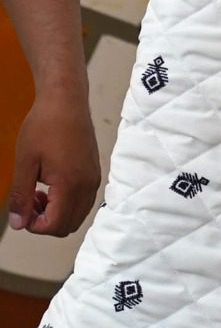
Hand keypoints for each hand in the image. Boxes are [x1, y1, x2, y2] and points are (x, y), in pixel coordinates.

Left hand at [11, 80, 97, 235]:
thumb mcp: (25, 163)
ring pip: (78, 214)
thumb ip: (21, 197)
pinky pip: (83, 200)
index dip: (34, 226)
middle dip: (46, 222)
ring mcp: (94, 178)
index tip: (21, 211)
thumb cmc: (44, 127)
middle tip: (28, 202)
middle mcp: (87, 184)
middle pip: (69, 225)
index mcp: (70, 184)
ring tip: (38, 193)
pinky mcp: (94, 171)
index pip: (55, 225)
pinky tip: (51, 185)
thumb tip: (18, 223)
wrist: (66, 101)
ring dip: (56, 213)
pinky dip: (67, 202)